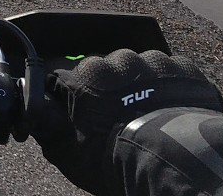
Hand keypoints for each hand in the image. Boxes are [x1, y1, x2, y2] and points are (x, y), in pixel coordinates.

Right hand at [32, 49, 222, 195]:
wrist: (180, 163)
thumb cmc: (121, 160)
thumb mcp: (70, 154)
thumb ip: (48, 128)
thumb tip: (37, 116)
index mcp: (85, 75)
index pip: (58, 71)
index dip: (61, 91)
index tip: (66, 106)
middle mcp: (117, 60)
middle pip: (100, 69)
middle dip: (101, 88)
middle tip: (109, 118)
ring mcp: (153, 62)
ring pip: (136, 68)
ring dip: (135, 85)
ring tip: (143, 116)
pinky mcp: (185, 70)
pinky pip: (169, 73)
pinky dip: (166, 87)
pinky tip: (167, 111)